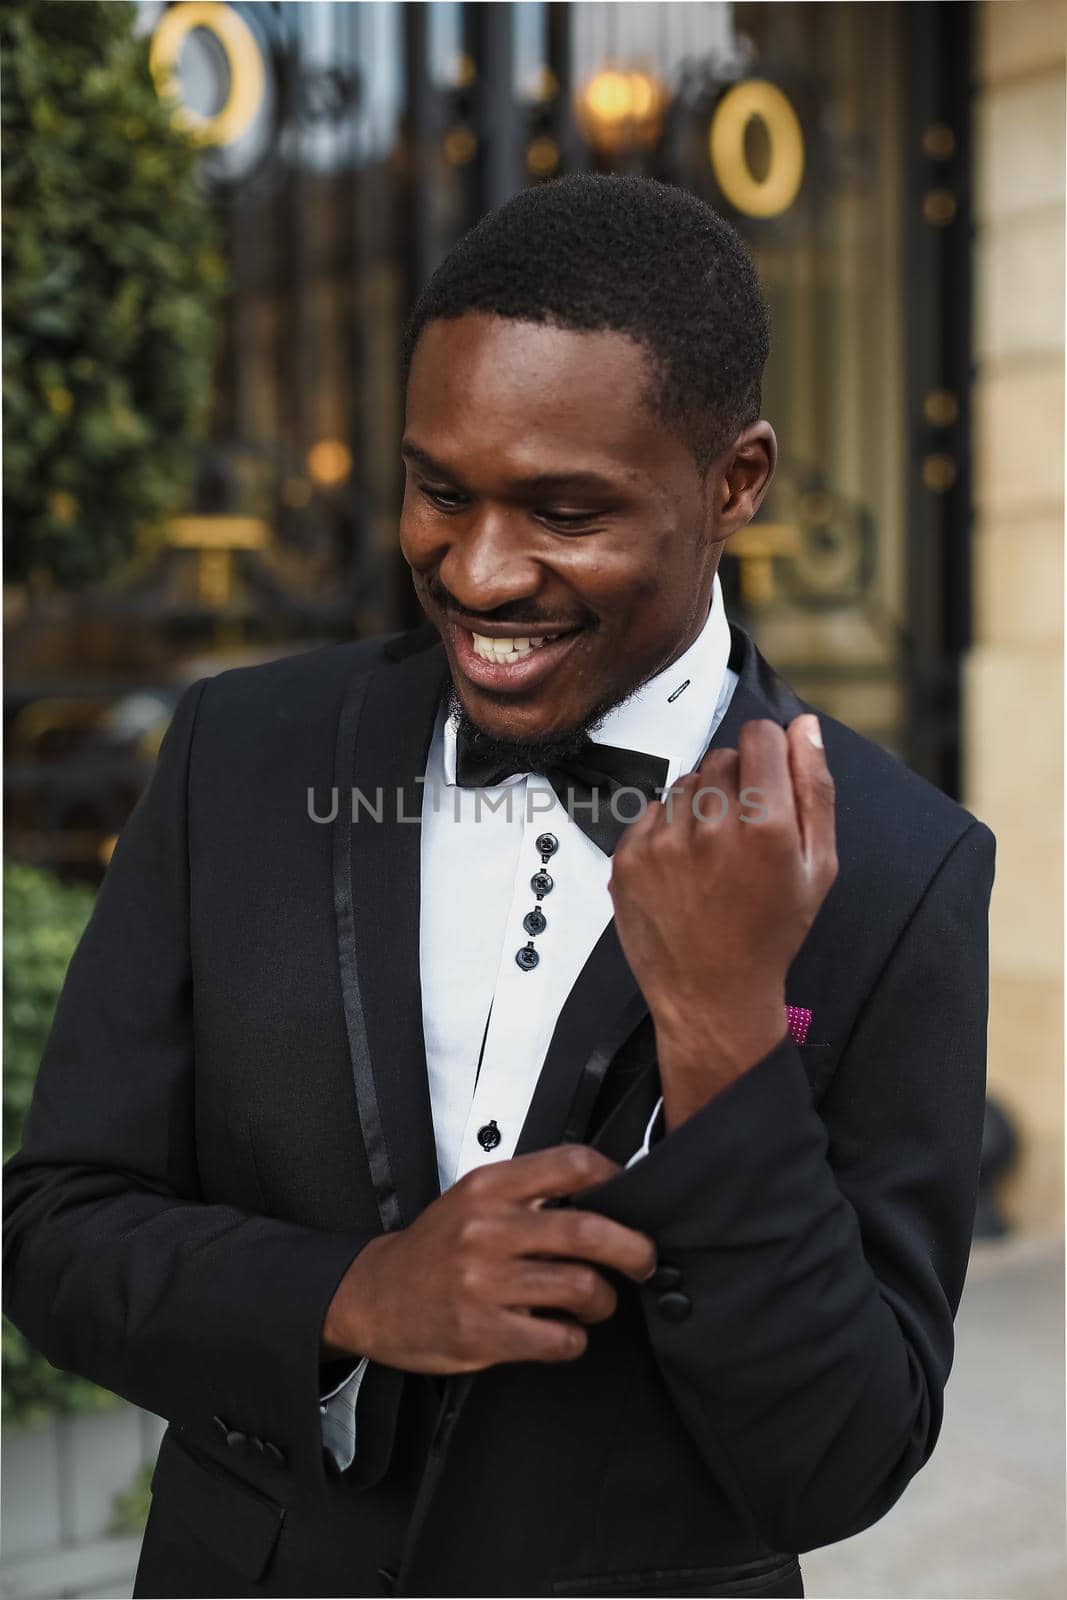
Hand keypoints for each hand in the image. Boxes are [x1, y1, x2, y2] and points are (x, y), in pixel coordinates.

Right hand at [322, 1145, 656, 1370]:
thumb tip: (602, 1197)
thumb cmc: (432, 1249)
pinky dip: (574, 1339)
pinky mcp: (482, 1332)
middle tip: (644, 1260)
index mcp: (488, 1187)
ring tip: (596, 1302)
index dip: (615, 1178)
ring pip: (580, 1287)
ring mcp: (483, 1282)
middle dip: (633, 1249)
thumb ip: (527, 1193)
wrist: (371, 1295)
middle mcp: (487, 1228)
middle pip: (588, 1231)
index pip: (571, 1165)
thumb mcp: (472, 1199)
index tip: (631, 1195)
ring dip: (603, 1300)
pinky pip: (557, 1339)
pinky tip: (564, 1334)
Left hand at [608, 713, 836, 1129]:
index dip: (768, 749)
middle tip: (743, 831)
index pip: (759, 735)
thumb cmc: (770, 934)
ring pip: (684, 782)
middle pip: (721, 756)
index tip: (767, 771)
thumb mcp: (818, 867)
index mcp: (767, 826)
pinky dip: (667, 830)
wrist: (713, 995)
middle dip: (735, 781)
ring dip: (700, 805)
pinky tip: (685, 868)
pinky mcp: (629, 858)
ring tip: (713, 855)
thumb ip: (815, 790)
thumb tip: (805, 729)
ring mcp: (664, 843)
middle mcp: (712, 828)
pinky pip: (651, 811)